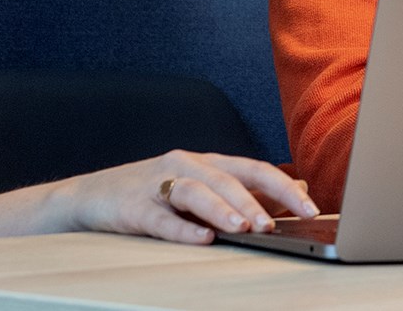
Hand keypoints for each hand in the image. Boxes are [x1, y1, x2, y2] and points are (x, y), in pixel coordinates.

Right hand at [54, 150, 319, 243]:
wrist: (91, 197)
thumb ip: (250, 191)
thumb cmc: (153, 195)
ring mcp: (158, 184)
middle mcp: (186, 166)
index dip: (283, 188)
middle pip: (228, 178)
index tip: (310, 208)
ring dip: (223, 209)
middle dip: (256, 202)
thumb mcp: (204, 189)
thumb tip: (299, 188)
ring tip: (244, 228)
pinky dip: (182, 229)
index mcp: (208, 163)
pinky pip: (161, 218)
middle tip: (276, 224)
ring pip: (196, 191)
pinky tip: (201, 239)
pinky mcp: (134, 206)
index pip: (254, 169)